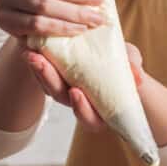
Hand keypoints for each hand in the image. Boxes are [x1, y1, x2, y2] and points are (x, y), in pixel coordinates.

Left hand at [25, 43, 145, 132]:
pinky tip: (30, 46)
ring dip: (38, 70)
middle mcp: (78, 101)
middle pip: (61, 98)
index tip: (76, 93)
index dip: (82, 109)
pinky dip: (37, 60)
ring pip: (48, 85)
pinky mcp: (55, 72)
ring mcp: (64, 87)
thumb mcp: (132, 64)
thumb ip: (133, 69)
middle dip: (50, 82)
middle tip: (42, 65)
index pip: (90, 119)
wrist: (117, 53)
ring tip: (32, 53)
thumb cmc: (128, 65)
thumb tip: (137, 76)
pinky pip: (42, 70)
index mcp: (100, 109)